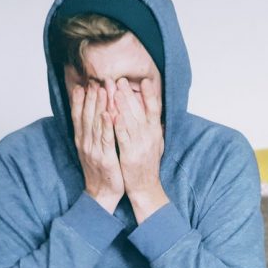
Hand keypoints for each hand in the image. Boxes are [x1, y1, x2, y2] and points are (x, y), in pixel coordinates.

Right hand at [71, 82, 124, 213]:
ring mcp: (94, 150)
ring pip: (95, 124)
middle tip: (94, 80)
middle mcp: (85, 143)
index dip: (80, 100)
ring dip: (98, 105)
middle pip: (86, 116)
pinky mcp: (105, 158)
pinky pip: (106, 139)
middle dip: (90, 97)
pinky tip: (108, 113)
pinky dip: (106, 125)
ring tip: (102, 89)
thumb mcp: (92, 150)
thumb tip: (93, 117)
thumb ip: (92, 134)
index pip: (79, 116)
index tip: (83, 84)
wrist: (102, 194)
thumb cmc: (101, 171)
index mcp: (82, 141)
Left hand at [114, 77, 168, 223]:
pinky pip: (123, 138)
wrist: (146, 188)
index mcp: (155, 133)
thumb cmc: (147, 165)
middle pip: (140, 111)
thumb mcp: (155, 144)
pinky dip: (118, 125)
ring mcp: (141, 146)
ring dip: (122, 105)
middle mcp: (150, 137)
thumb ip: (152, 128)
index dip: (150, 94)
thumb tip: (153, 112)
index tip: (145, 80)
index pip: (155, 109)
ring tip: (114, 90)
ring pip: (131, 121)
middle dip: (129, 94)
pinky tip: (111, 115)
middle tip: (119, 79)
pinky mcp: (130, 155)